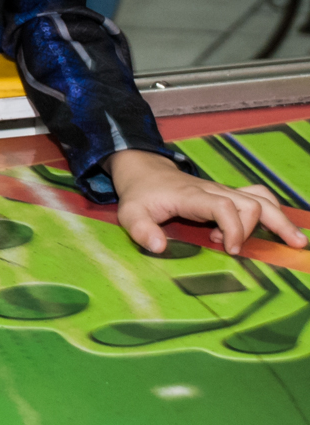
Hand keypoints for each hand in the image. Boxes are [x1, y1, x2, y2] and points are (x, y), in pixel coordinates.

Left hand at [106, 149, 308, 255]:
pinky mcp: (227, 194)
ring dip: (279, 219)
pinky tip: (280, 229)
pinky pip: (257, 197)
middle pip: (250, 202)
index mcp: (192, 196)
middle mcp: (213, 191)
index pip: (224, 206)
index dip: (233, 228)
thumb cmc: (140, 195)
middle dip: (259, 228)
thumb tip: (158, 248)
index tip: (231, 251)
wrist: (145, 171)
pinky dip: (272, 212)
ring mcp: (223, 191)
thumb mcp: (130, 213)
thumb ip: (141, 230)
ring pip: (260, 198)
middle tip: (256, 253)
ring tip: (296, 241)